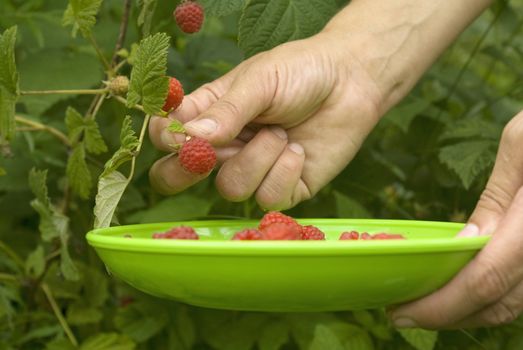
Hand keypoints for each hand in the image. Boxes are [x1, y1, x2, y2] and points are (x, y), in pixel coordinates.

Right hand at [148, 31, 382, 209]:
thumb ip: (226, 111)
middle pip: (179, 177)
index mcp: (208, 115)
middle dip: (186, 172)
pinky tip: (298, 150)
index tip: (179, 134)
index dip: (164, 139)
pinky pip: (267, 198)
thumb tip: (190, 138)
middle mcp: (225, 147)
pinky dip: (283, 173)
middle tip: (207, 156)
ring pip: (230, 188)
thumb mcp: (260, 81)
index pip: (165, 135)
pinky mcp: (283, 188)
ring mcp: (252, 170)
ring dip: (257, 159)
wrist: (352, 82)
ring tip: (282, 132)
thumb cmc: (301, 72)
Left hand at [390, 110, 522, 328]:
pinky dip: (491, 299)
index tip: (401, 313)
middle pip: (499, 305)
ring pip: (515, 306)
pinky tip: (461, 289)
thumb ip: (495, 197)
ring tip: (427, 305)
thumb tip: (468, 242)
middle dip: (446, 316)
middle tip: (404, 314)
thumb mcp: (522, 143)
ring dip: (467, 313)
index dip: (441, 306)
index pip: (484, 280)